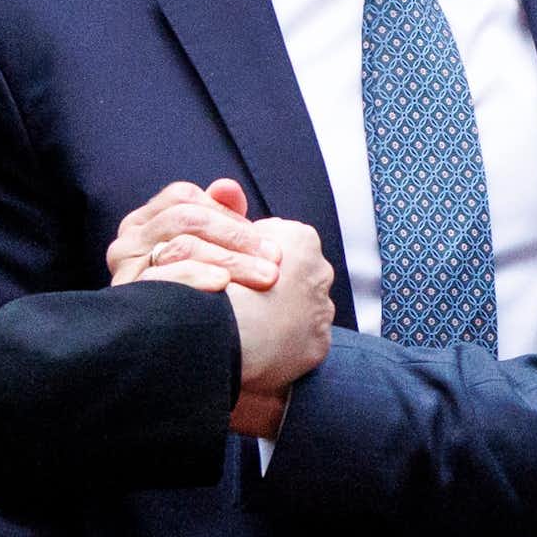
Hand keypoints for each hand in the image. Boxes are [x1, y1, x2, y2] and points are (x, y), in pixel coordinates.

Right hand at [108, 178, 278, 293]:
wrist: (173, 350)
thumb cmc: (200, 295)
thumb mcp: (211, 252)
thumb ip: (219, 216)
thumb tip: (228, 187)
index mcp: (145, 222)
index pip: (184, 197)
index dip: (227, 214)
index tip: (265, 239)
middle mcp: (127, 242)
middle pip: (185, 218)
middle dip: (237, 236)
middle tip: (276, 258)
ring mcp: (125, 269)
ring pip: (180, 246)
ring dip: (230, 259)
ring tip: (265, 276)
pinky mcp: (128, 297)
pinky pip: (163, 278)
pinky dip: (197, 277)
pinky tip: (224, 285)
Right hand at [223, 215, 333, 436]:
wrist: (222, 331)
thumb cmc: (214, 279)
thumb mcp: (217, 232)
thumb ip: (229, 214)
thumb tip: (227, 188)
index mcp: (301, 239)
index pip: (277, 243)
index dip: (250, 256)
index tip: (231, 273)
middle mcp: (322, 271)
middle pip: (296, 275)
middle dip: (273, 284)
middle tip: (240, 301)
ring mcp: (323, 310)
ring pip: (303, 309)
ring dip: (281, 315)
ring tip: (248, 327)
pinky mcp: (319, 344)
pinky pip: (303, 343)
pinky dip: (286, 345)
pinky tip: (260, 348)